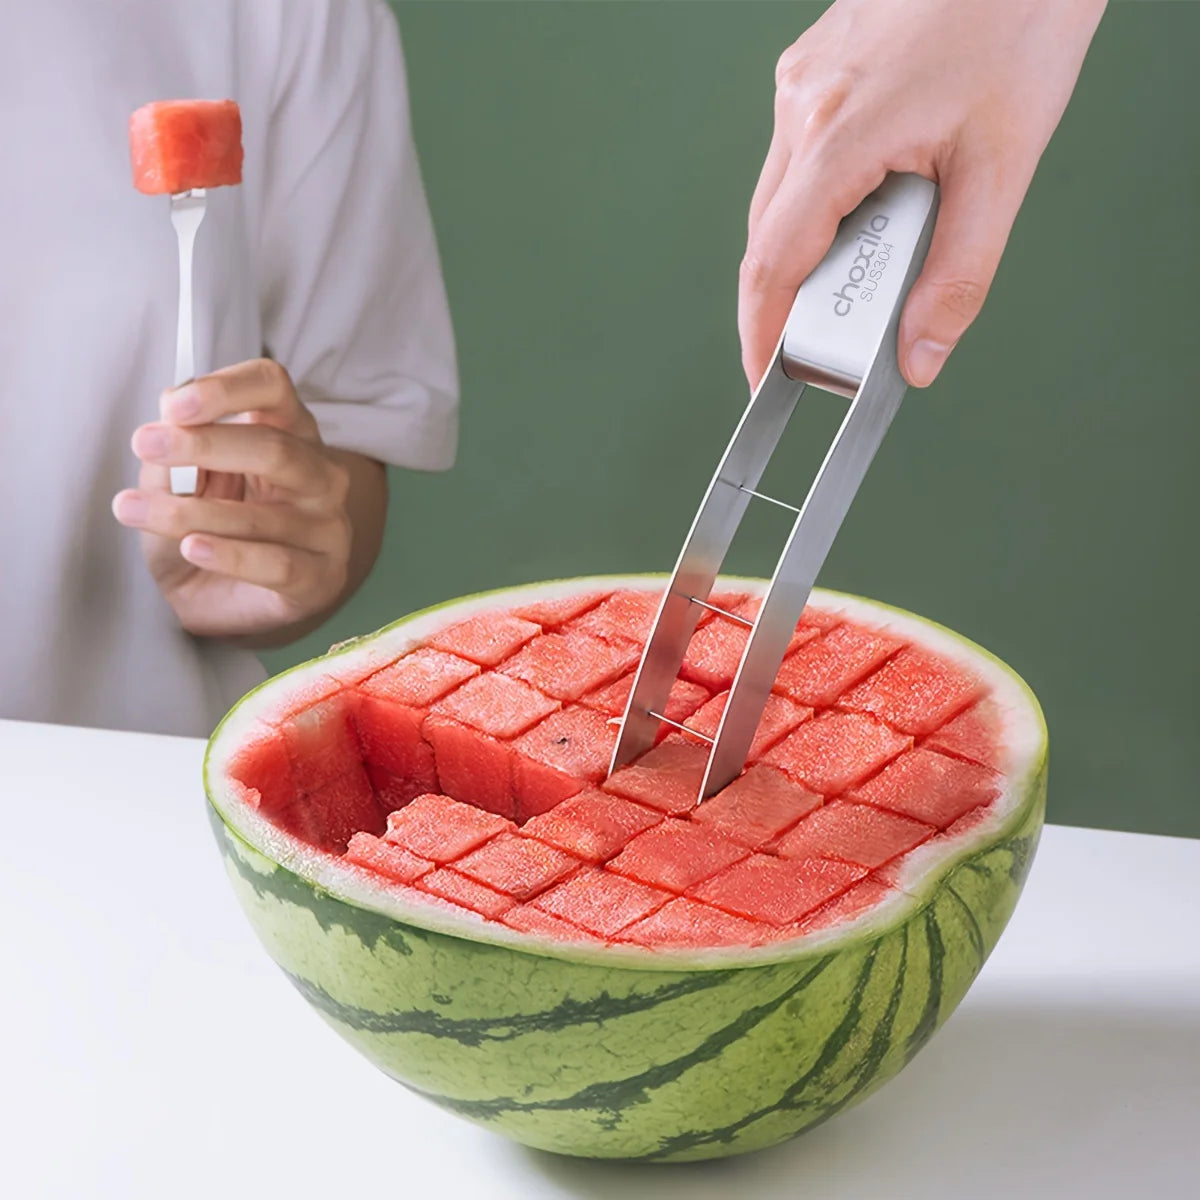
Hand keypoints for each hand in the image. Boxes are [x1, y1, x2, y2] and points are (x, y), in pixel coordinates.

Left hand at [112, 360, 356, 640]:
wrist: (216, 602)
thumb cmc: (205, 530)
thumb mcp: (176, 484)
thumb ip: (175, 453)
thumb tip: (167, 417)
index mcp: (288, 433)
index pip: (272, 388)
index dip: (226, 389)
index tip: (172, 405)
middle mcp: (320, 475)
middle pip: (277, 448)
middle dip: (205, 444)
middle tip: (146, 444)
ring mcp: (328, 528)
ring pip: (265, 514)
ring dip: (191, 512)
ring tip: (134, 509)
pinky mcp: (321, 577)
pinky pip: (278, 563)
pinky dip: (230, 555)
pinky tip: (192, 547)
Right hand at [739, 0, 1105, 388]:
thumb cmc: (1020, 19)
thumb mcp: (1003, 167)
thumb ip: (959, 276)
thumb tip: (921, 354)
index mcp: (836, 134)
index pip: (772, 265)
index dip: (761, 334)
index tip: (765, 376)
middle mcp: (802, 105)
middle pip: (770, 238)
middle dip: (795, 298)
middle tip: (838, 333)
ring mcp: (801, 81)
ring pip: (781, 199)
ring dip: (814, 245)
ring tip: (881, 251)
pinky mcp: (814, 68)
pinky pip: (799, 158)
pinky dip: (825, 198)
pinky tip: (879, 194)